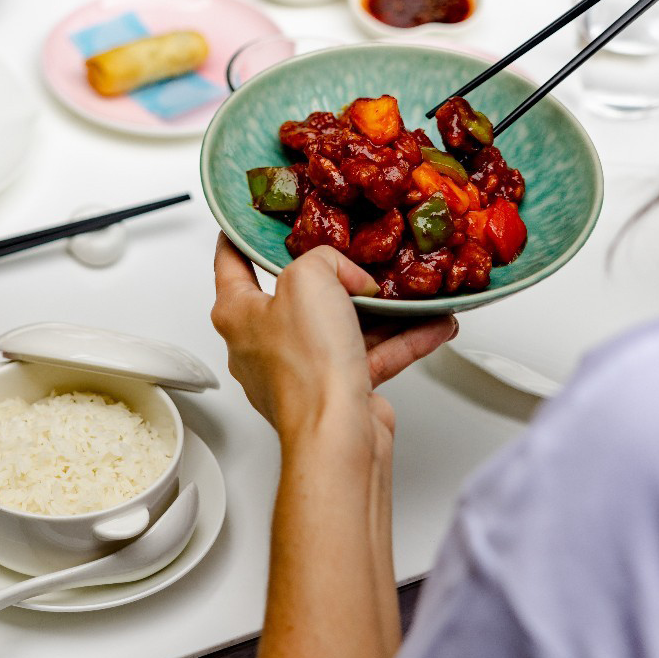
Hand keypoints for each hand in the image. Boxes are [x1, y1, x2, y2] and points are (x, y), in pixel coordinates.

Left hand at [211, 234, 454, 444]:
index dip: (239, 235)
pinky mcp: (334, 390)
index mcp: (238, 313)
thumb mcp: (309, 278)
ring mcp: (299, 369)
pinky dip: (400, 339)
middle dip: (332, 276)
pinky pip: (369, 355)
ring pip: (341, 326)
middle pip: (296, 295)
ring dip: (380, 310)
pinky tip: (428, 325)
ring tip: (407, 291)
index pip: (230, 262)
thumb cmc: (306, 367)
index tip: (247, 222)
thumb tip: (346, 274)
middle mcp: (263, 342)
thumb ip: (323, 259)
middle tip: (351, 256)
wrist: (337, 436)